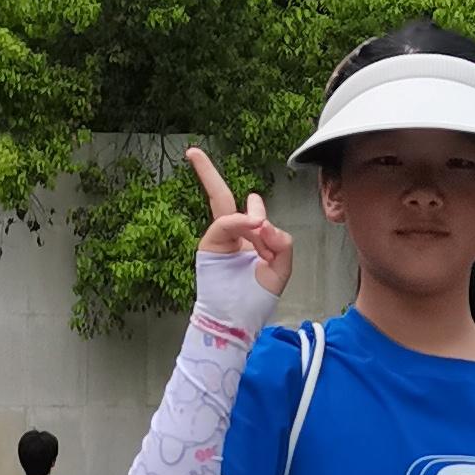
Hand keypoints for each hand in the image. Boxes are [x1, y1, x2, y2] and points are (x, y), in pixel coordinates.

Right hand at [185, 143, 292, 296]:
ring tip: (263, 233)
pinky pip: (224, 225)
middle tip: (192, 151)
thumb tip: (264, 222)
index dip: (255, 206)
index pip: (248, 212)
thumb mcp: (281, 269)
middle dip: (206, 173)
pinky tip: (254, 226)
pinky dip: (240, 222)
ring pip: (230, 212)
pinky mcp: (208, 247)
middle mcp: (231, 236)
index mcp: (248, 240)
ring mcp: (217, 241)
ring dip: (251, 219)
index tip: (256, 204)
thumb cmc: (255, 299)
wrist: (236, 322)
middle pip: (219, 197)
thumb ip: (281, 242)